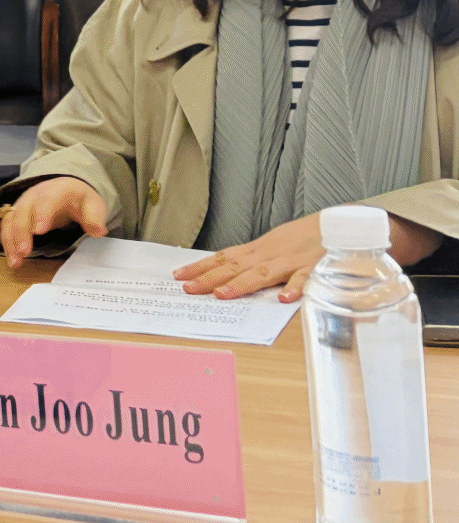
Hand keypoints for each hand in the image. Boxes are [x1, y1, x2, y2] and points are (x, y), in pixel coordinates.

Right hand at [0, 177, 107, 267]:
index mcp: (55, 190)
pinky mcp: (16, 215)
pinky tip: (12, 260)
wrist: (66, 189)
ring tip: (16, 262)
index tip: (39, 231)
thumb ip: (94, 217)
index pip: (46, 200)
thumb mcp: (92, 205)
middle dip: (21, 232)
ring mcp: (23, 204)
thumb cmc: (79, 199)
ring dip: (11, 241)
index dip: (41, 215)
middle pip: (24, 212)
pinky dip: (7, 244)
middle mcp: (34, 195)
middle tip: (24, 252)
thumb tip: (98, 231)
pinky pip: (6, 228)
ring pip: (11, 221)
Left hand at [175, 212, 444, 302]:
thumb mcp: (274, 246)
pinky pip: (306, 279)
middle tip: (189, 289)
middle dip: (210, 279)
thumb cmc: (305, 239)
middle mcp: (272, 254)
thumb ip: (252, 260)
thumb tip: (224, 271)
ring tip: (223, 295)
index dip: (201, 267)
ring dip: (242, 284)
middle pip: (236, 267)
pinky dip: (295, 288)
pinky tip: (284, 299)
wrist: (343, 224)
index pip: (224, 258)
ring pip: (263, 273)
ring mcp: (293, 260)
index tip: (179, 276)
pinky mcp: (317, 267)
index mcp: (260, 249)